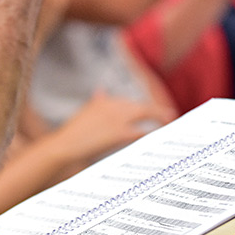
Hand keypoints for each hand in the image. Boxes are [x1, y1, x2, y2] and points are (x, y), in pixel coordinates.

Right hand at [52, 90, 172, 164]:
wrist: (64, 145)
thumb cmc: (73, 134)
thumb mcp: (85, 113)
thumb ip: (96, 102)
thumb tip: (101, 90)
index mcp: (103, 100)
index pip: (128, 103)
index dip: (143, 108)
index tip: (152, 111)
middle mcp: (111, 105)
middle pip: (140, 106)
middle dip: (156, 110)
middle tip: (170, 114)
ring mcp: (115, 118)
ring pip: (144, 113)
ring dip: (159, 117)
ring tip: (169, 121)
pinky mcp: (118, 132)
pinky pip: (140, 131)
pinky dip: (152, 132)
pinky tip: (160, 135)